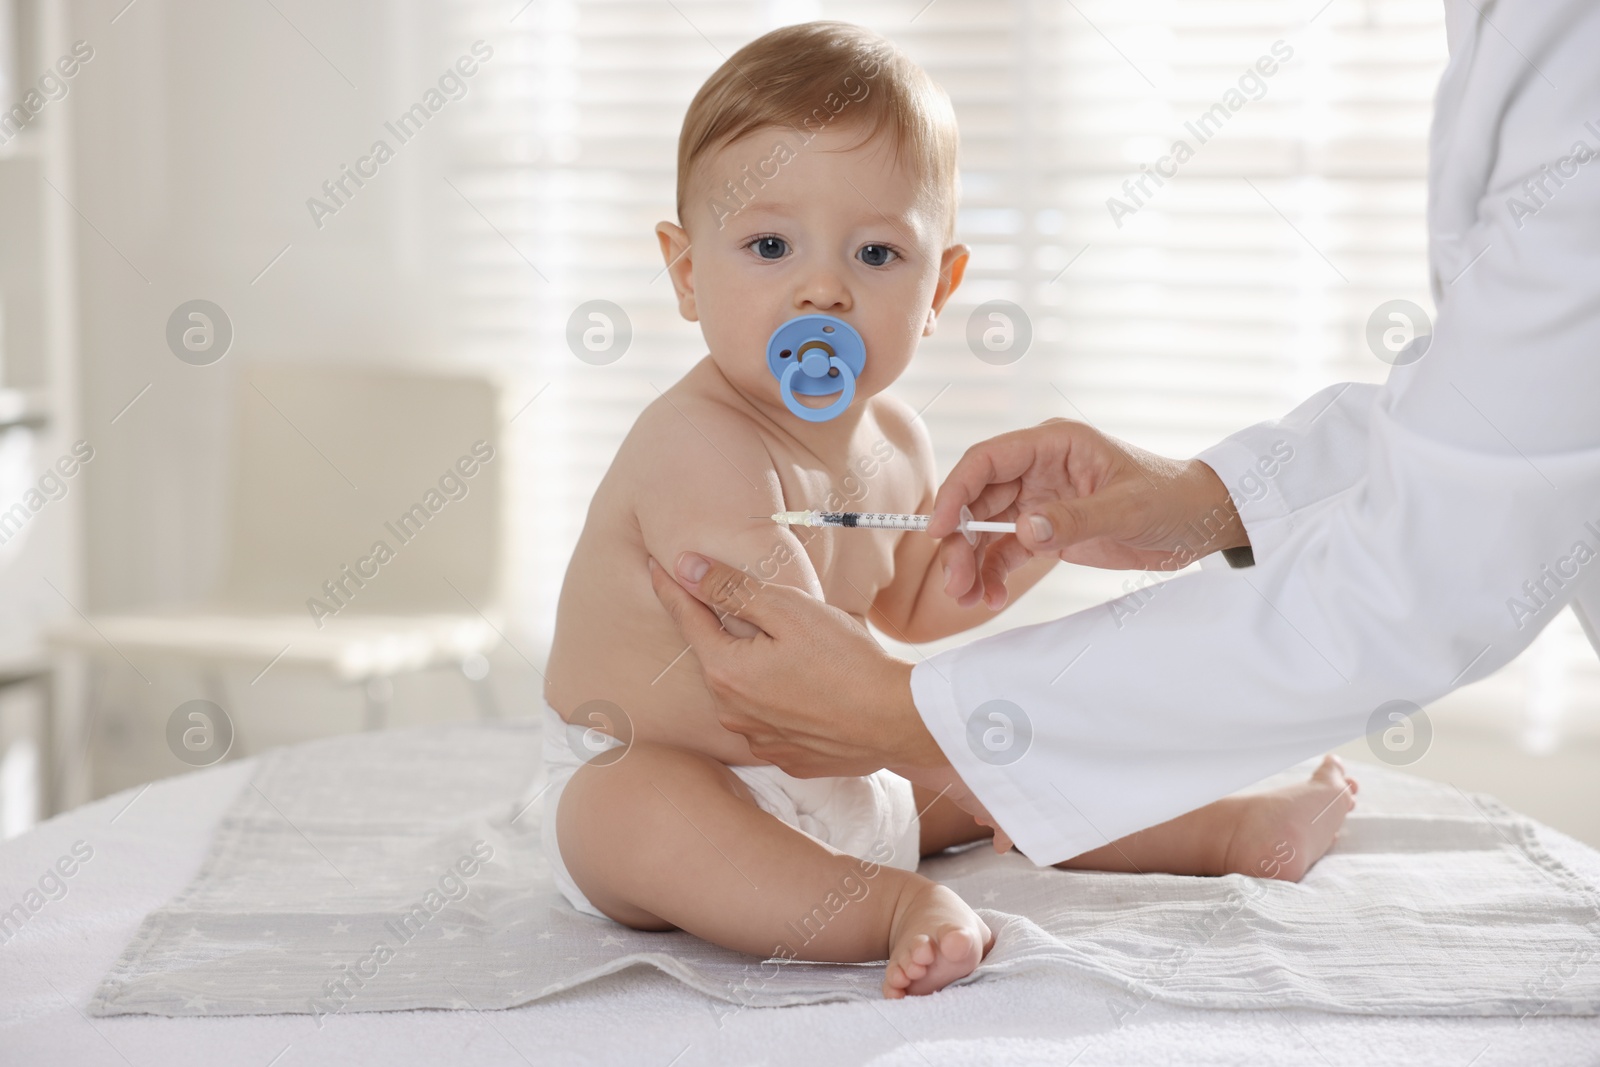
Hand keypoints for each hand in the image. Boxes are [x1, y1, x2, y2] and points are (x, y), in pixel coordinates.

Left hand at [649, 552, 1011, 849]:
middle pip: (719, 657)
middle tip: (754, 611)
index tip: (656, 567)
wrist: (898, 720)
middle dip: (729, 633)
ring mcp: (759, 740)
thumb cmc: (846, 660)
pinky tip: (811, 692)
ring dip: (758, 671)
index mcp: (726, 671)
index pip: (687, 619)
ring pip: (745, 693)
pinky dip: (782, 703)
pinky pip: (772, 722)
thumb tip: (685, 567)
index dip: (672, 588)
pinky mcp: (788, 757)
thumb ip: (732, 589)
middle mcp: (731, 712)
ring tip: (798, 656)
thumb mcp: (788, 610)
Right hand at [928, 419, 1245, 608]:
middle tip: (955, 583)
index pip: (987, 460)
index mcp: (1053, 444)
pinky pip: (1006, 550)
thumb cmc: (1171, 498)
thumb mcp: (1127, 508)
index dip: (955, 491)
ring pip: (985, 528)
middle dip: (959, 541)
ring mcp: (1039, 500)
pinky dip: (994, 574)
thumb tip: (1025, 529)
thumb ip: (1075, 518)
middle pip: (977, 499)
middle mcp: (1038, 468)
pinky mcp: (1047, 529)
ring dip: (971, 562)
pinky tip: (992, 597)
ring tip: (969, 598)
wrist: (1199, 522)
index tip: (939, 530)